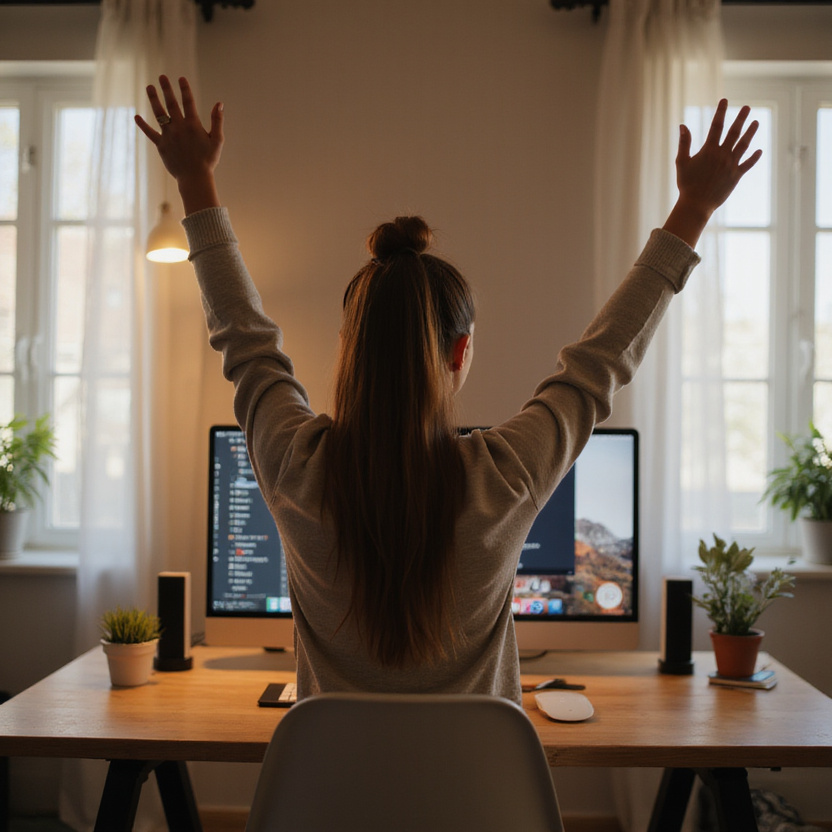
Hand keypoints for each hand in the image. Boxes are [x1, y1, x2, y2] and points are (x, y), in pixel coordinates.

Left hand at [135, 75, 223, 214]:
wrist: (195, 178)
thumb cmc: (208, 160)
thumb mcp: (217, 140)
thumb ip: (217, 121)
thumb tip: (219, 104)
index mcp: (193, 125)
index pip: (188, 102)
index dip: (184, 89)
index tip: (180, 78)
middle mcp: (179, 127)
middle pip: (171, 104)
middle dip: (167, 89)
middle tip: (162, 77)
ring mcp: (168, 135)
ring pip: (159, 114)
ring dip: (154, 99)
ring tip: (149, 87)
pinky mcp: (161, 145)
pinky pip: (150, 132)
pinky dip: (142, 125)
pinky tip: (136, 116)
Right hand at [663, 99, 761, 247]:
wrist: (696, 204)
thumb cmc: (687, 184)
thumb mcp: (682, 162)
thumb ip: (684, 143)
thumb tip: (682, 125)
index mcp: (709, 150)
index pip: (716, 126)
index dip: (721, 112)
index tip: (724, 100)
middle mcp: (722, 155)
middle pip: (734, 132)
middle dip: (741, 118)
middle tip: (747, 108)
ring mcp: (731, 165)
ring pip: (744, 145)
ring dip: (750, 133)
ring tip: (756, 122)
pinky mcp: (736, 176)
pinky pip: (748, 164)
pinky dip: (754, 157)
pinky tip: (759, 151)